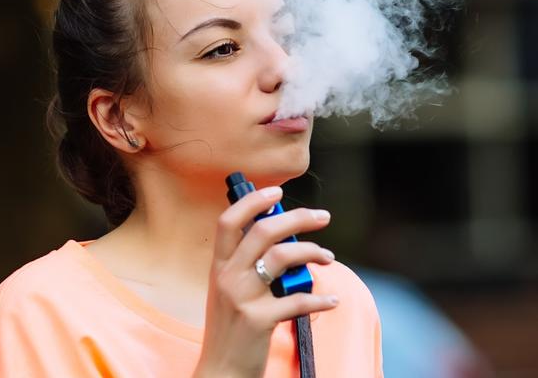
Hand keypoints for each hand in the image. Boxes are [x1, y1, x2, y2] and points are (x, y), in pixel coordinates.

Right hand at [193, 186, 336, 377]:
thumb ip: (246, 264)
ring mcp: (242, 298)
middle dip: (297, 218)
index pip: (228, 221)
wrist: (221, 370)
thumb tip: (281, 238)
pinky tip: (332, 300)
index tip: (277, 191)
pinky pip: (297, 301)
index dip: (252, 201)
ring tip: (329, 259)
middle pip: (263, 231)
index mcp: (219, 266)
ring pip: (282, 257)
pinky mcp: (259, 321)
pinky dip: (320, 299)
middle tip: (322, 217)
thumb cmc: (230, 327)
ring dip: (313, 252)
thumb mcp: (228, 290)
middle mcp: (227, 277)